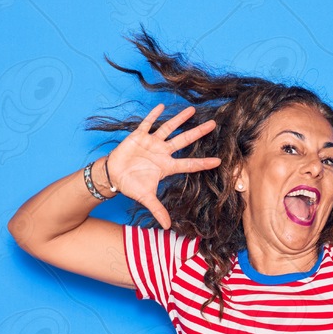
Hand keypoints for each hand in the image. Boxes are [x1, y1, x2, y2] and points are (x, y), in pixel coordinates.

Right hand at [106, 103, 220, 227]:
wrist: (113, 176)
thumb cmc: (131, 186)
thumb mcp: (146, 198)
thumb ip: (158, 210)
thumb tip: (167, 226)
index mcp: (167, 167)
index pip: (189, 164)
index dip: (203, 163)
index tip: (219, 161)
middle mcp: (162, 153)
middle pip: (184, 141)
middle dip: (198, 133)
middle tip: (213, 124)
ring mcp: (151, 143)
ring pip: (169, 128)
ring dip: (179, 119)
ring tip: (192, 110)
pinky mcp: (138, 136)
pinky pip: (147, 123)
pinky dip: (154, 115)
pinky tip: (162, 106)